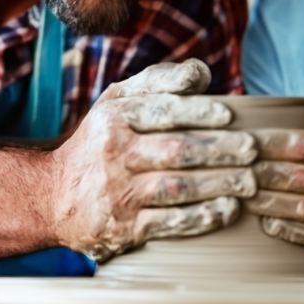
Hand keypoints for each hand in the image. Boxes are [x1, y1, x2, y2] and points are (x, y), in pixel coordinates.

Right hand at [49, 59, 257, 261]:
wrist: (51, 197)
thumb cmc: (98, 143)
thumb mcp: (116, 102)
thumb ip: (159, 81)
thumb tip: (201, 74)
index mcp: (114, 117)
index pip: (163, 111)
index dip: (199, 113)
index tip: (229, 117)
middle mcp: (114, 154)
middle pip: (177, 151)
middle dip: (221, 151)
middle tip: (252, 150)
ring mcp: (118, 194)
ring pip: (178, 187)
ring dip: (219, 184)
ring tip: (249, 181)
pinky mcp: (124, 229)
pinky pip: (171, 222)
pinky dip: (203, 216)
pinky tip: (227, 209)